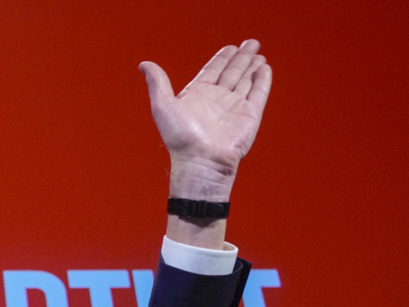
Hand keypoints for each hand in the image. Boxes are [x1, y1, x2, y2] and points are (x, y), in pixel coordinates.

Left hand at [140, 39, 272, 200]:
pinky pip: (258, 93)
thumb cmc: (180, 138)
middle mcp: (217, 100)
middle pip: (232, 73)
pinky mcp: (250, 115)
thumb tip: (143, 65)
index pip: (212, 71)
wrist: (201, 161)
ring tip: (258, 54)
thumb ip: (157, 83)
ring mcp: (234, 107)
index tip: (231, 47)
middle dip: (241, 58)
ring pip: (246, 81)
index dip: (222, 58)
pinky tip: (264, 68)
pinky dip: (262, 80)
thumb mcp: (163, 106)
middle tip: (251, 43)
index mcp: (197, 95)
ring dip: (252, 67)